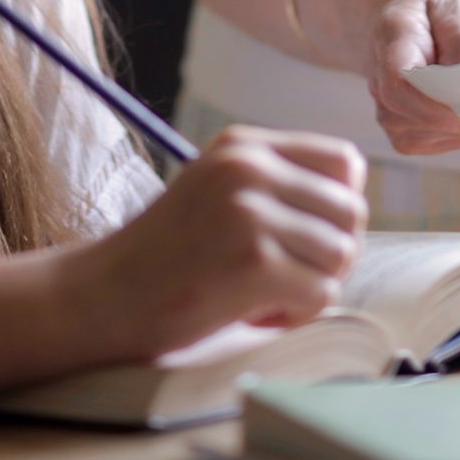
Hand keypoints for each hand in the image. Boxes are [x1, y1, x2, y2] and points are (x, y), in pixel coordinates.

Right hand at [66, 126, 366, 360]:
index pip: (345, 162)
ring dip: (311, 286)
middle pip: (351, 211)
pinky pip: (321, 293)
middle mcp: (249, 168)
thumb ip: (277, 186)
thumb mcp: (218, 192)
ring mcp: (251, 212)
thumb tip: (356, 207)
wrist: (104, 296)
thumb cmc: (168, 256)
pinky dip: (295, 315)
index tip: (301, 237)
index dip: (337, 207)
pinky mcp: (253, 262)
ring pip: (342, 253)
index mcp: (244, 145)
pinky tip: (252, 312)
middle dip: (330, 253)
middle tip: (282, 275)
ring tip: (263, 294)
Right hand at [339, 0, 459, 155]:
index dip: (431, 110)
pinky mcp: (397, 126)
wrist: (399, 21)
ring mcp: (384, 106)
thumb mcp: (449, 4)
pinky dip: (458, 137)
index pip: (397, 84)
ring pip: (422, 135)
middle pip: (412, 116)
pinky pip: (427, 143)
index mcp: (390, 40)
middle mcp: (378, 78)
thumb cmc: (428, 11)